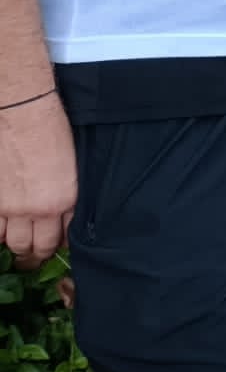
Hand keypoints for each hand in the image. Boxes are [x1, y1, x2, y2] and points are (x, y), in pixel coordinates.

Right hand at [0, 94, 75, 268]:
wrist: (23, 114)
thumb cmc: (52, 133)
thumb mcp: (72, 169)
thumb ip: (67, 197)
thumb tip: (63, 217)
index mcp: (63, 202)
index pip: (62, 239)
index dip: (58, 246)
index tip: (56, 247)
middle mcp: (37, 210)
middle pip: (34, 247)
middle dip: (36, 255)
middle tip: (34, 257)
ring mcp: (9, 207)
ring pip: (11, 242)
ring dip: (15, 245)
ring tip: (18, 246)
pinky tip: (4, 230)